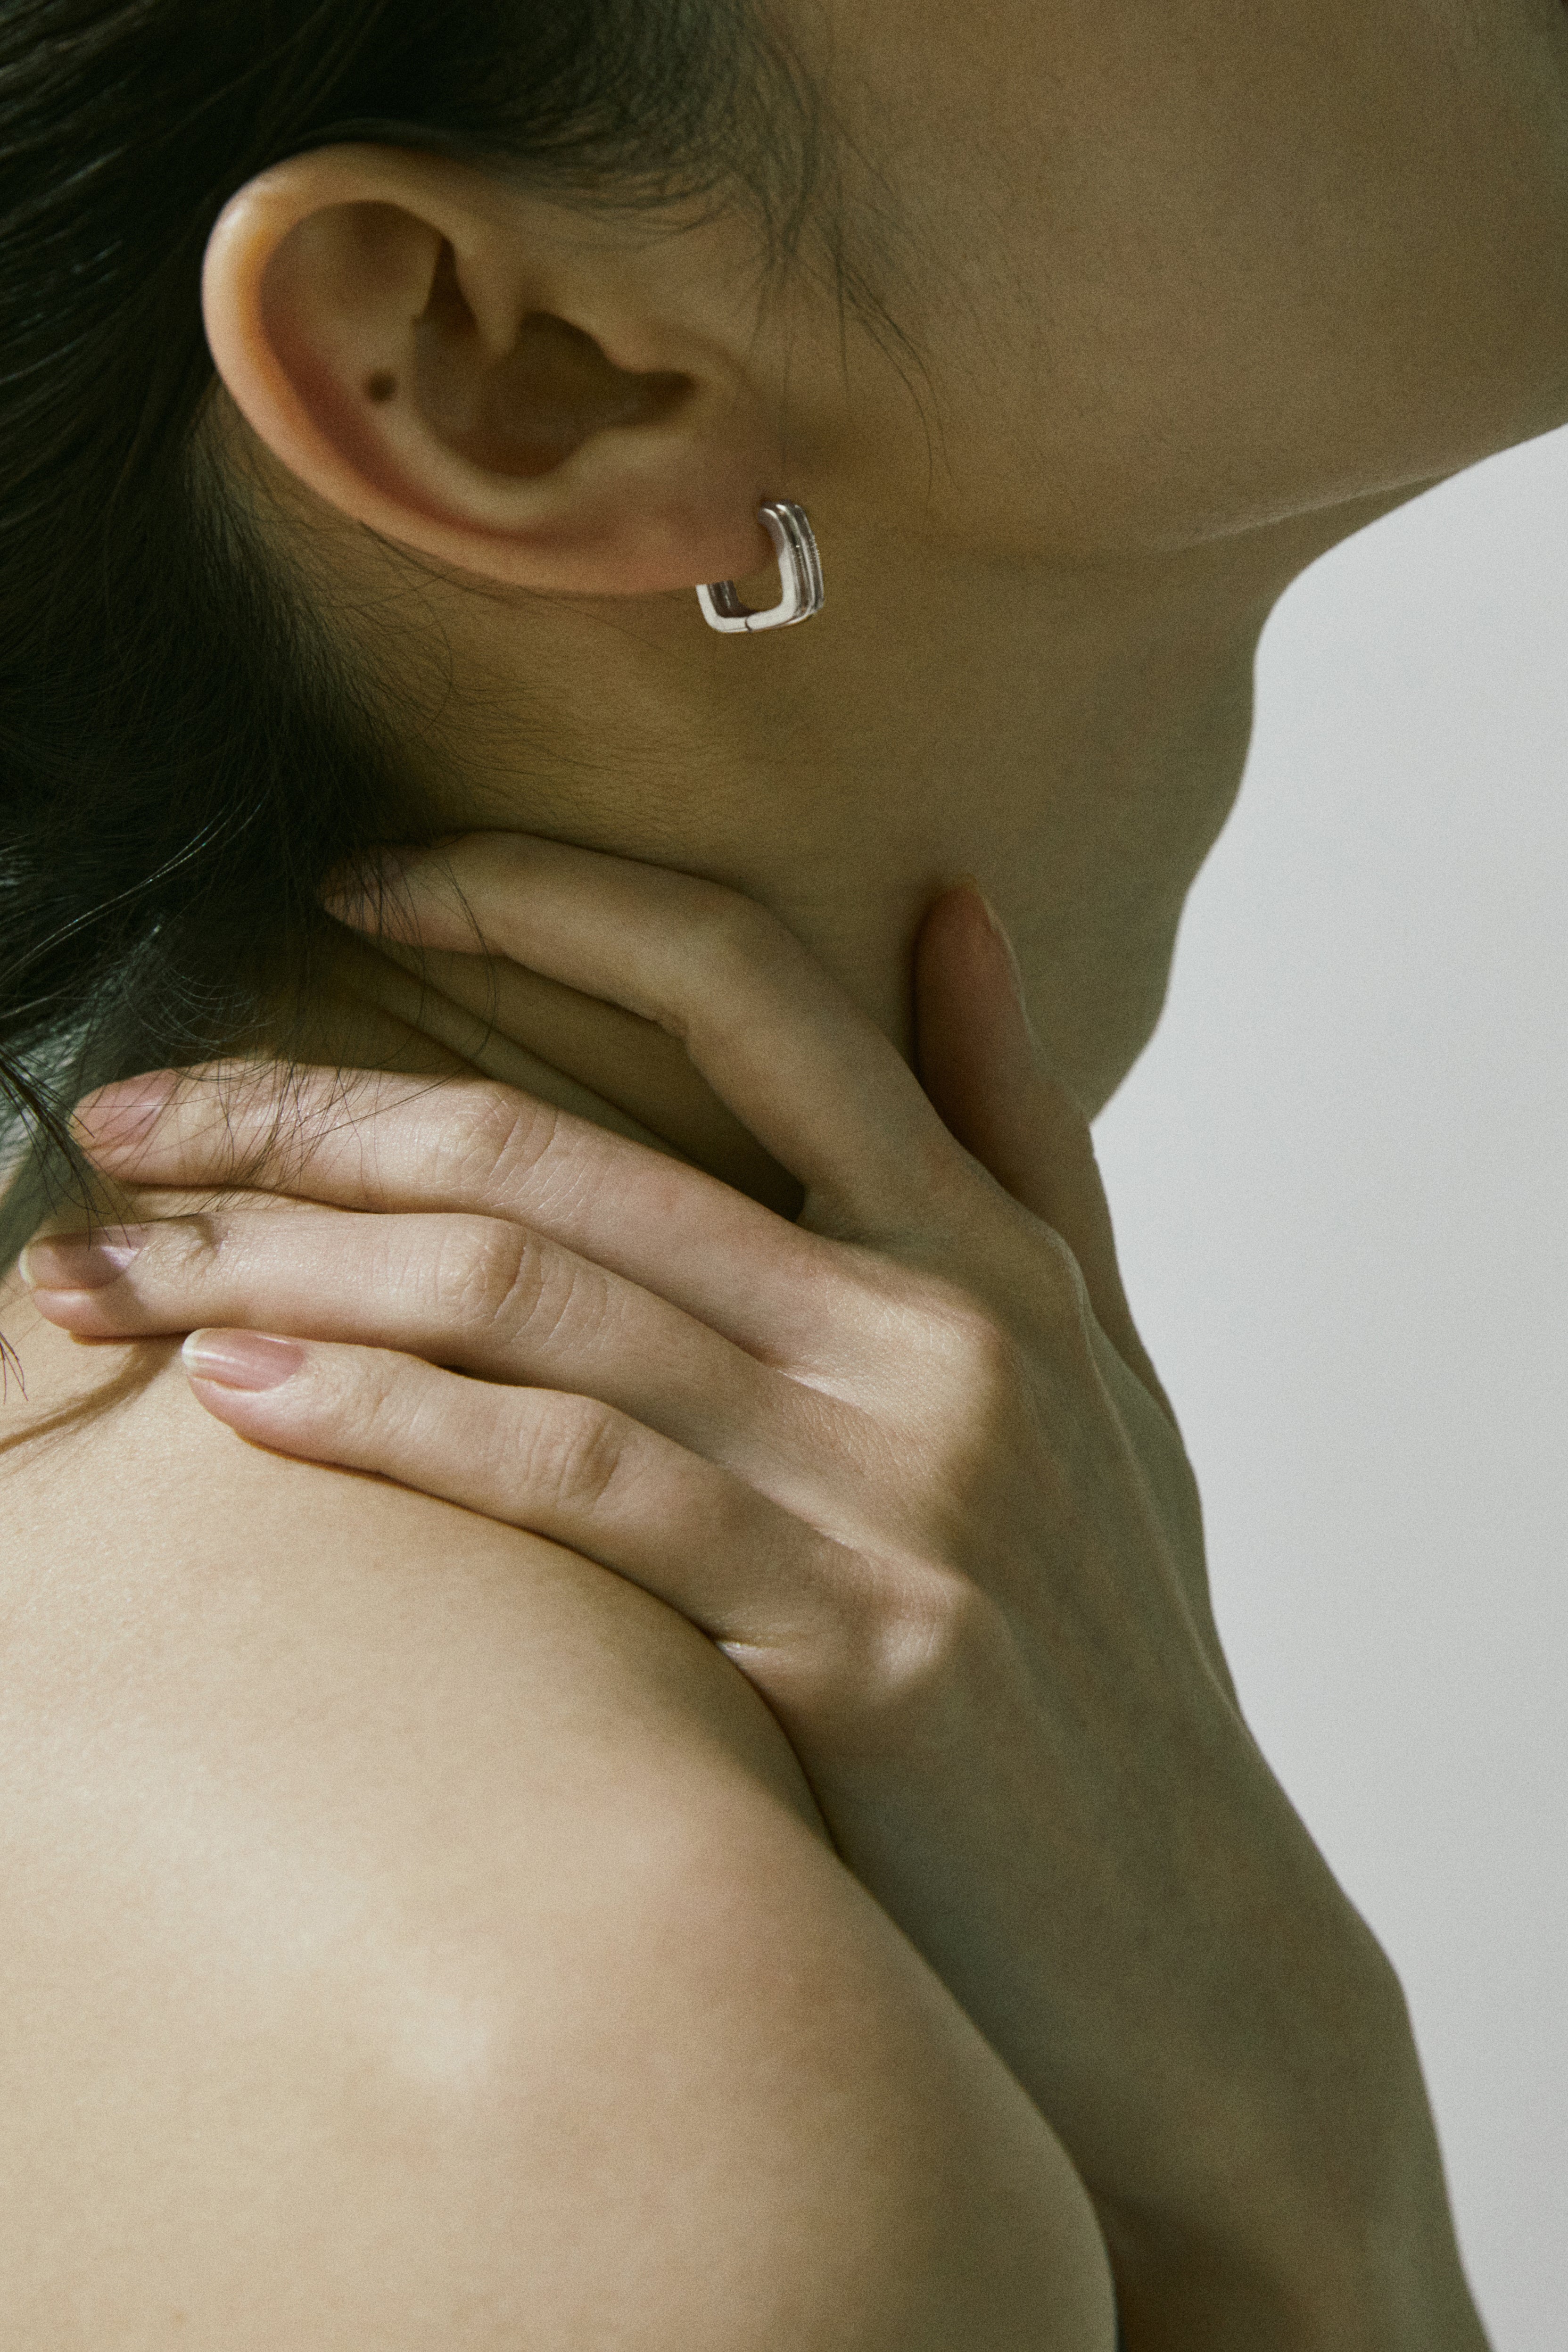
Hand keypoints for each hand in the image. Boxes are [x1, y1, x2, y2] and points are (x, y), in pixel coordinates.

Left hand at [24, 835, 1478, 2349]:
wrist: (1185, 1932)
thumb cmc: (1117, 1635)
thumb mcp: (1096, 1350)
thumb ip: (1016, 1125)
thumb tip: (953, 908)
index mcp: (983, 1239)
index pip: (745, 984)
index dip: (539, 902)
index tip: (358, 887)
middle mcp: (931, 1329)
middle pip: (560, 1155)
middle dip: (307, 1114)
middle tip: (130, 1115)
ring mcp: (882, 1482)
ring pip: (523, 1303)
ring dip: (281, 1272)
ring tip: (101, 1272)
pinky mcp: (837, 1638)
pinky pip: (564, 1481)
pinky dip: (388, 1422)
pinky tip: (241, 1395)